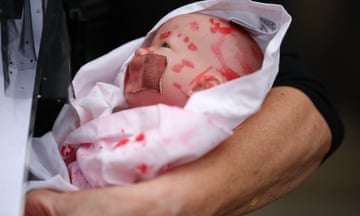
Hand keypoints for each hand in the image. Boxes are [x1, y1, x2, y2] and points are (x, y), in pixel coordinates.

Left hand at [25, 86, 331, 215]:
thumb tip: (113, 122)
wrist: (289, 141)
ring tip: (60, 202)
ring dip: (92, 214)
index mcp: (197, 192)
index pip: (128, 212)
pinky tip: (95, 198)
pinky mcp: (193, 213)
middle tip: (43, 203)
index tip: (42, 201)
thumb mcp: (225, 112)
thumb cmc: (264, 121)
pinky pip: (144, 213)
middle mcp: (190, 215)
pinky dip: (112, 209)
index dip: (80, 212)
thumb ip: (178, 126)